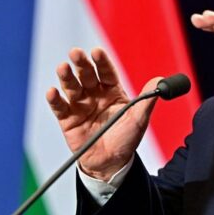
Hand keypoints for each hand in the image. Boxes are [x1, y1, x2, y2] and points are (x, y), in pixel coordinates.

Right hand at [45, 47, 159, 180]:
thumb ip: (147, 100)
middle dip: (82, 64)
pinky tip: (53, 92)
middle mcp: (95, 95)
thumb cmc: (126, 138)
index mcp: (113, 91)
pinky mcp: (68, 120)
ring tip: (63, 68)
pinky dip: (56, 100)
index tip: (97, 51)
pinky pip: (60, 108)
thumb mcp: (140, 119)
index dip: (102, 62)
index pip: (107, 73)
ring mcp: (81, 106)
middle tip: (76, 53)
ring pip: (72, 88)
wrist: (112, 163)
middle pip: (87, 76)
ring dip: (67, 78)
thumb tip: (160, 80)